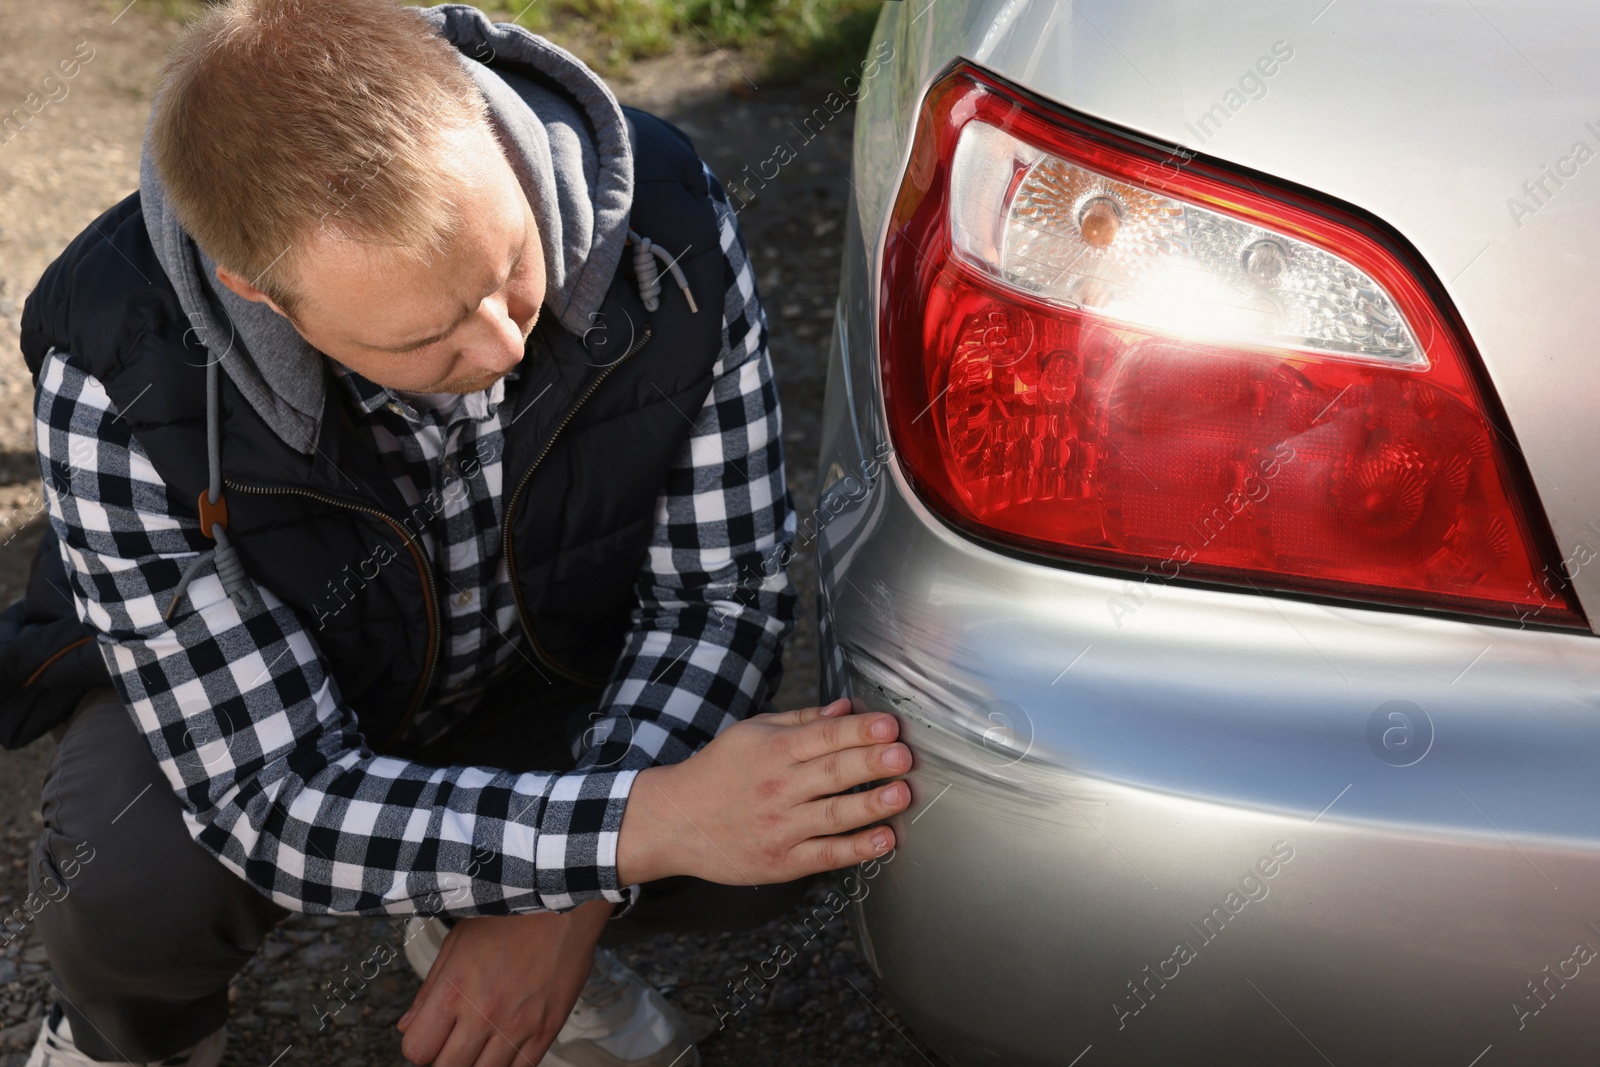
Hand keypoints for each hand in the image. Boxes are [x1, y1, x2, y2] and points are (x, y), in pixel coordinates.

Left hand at [396, 901, 610, 1066]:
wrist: (564, 903)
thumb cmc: (510, 915)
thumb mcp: (457, 942)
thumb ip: (430, 989)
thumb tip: (408, 1025)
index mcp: (454, 989)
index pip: (417, 1050)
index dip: (420, 1044)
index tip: (430, 1034)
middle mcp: (483, 1013)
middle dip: (445, 1057)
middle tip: (455, 1040)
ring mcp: (517, 1025)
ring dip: (476, 1063)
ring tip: (481, 1042)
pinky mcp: (546, 1030)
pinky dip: (507, 1066)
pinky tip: (505, 1046)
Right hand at [616, 698, 911, 885]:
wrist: (673, 822)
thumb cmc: (717, 772)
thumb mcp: (751, 733)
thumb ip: (802, 721)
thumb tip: (846, 709)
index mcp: (773, 751)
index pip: (823, 737)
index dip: (859, 731)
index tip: (889, 725)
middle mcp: (779, 788)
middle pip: (833, 773)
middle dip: (871, 762)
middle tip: (904, 755)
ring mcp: (781, 827)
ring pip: (834, 815)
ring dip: (871, 805)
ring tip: (902, 794)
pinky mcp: (782, 862)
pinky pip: (826, 854)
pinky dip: (857, 849)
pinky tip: (884, 839)